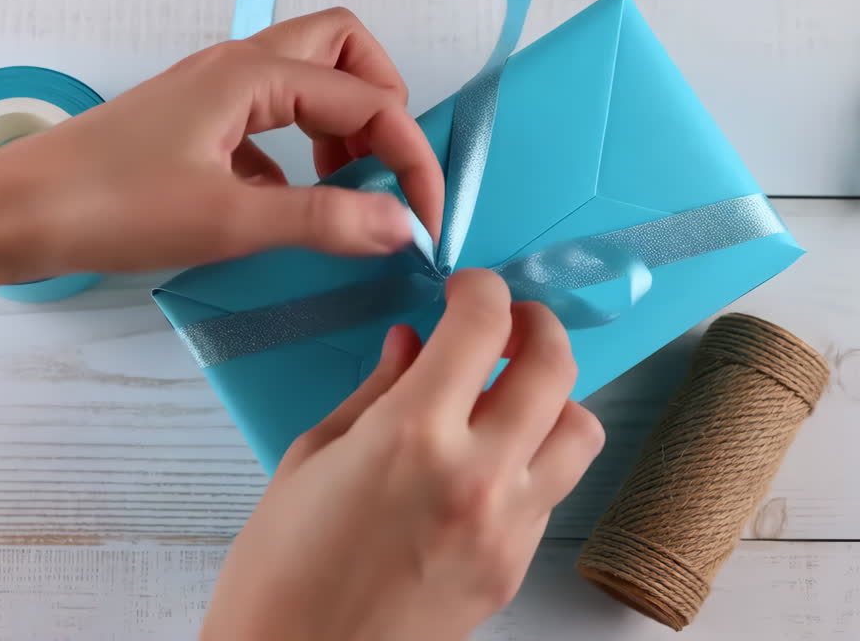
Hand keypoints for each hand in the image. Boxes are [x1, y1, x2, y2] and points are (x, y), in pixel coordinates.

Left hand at [0, 7, 443, 281]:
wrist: (14, 213)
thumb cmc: (112, 208)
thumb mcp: (230, 220)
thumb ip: (325, 219)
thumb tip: (402, 226)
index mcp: (255, 75)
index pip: (368, 97)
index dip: (409, 158)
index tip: (425, 221)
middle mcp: (238, 67)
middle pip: (343, 51)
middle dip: (382, 108)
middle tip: (389, 176)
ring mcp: (213, 92)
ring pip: (306, 83)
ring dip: (341, 129)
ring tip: (347, 194)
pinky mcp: (193, 123)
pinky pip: (268, 120)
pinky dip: (298, 154)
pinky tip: (287, 207)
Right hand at [202, 270, 605, 640]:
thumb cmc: (280, 569)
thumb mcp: (312, 458)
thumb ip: (375, 391)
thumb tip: (413, 344)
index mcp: (410, 436)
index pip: (483, 325)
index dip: (479, 289)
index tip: (466, 289)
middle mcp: (475, 476)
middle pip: (554, 366)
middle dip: (536, 324)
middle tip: (510, 321)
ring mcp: (506, 528)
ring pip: (579, 430)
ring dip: (554, 396)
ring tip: (511, 394)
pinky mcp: (514, 567)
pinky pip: (553, 490)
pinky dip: (534, 458)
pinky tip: (490, 460)